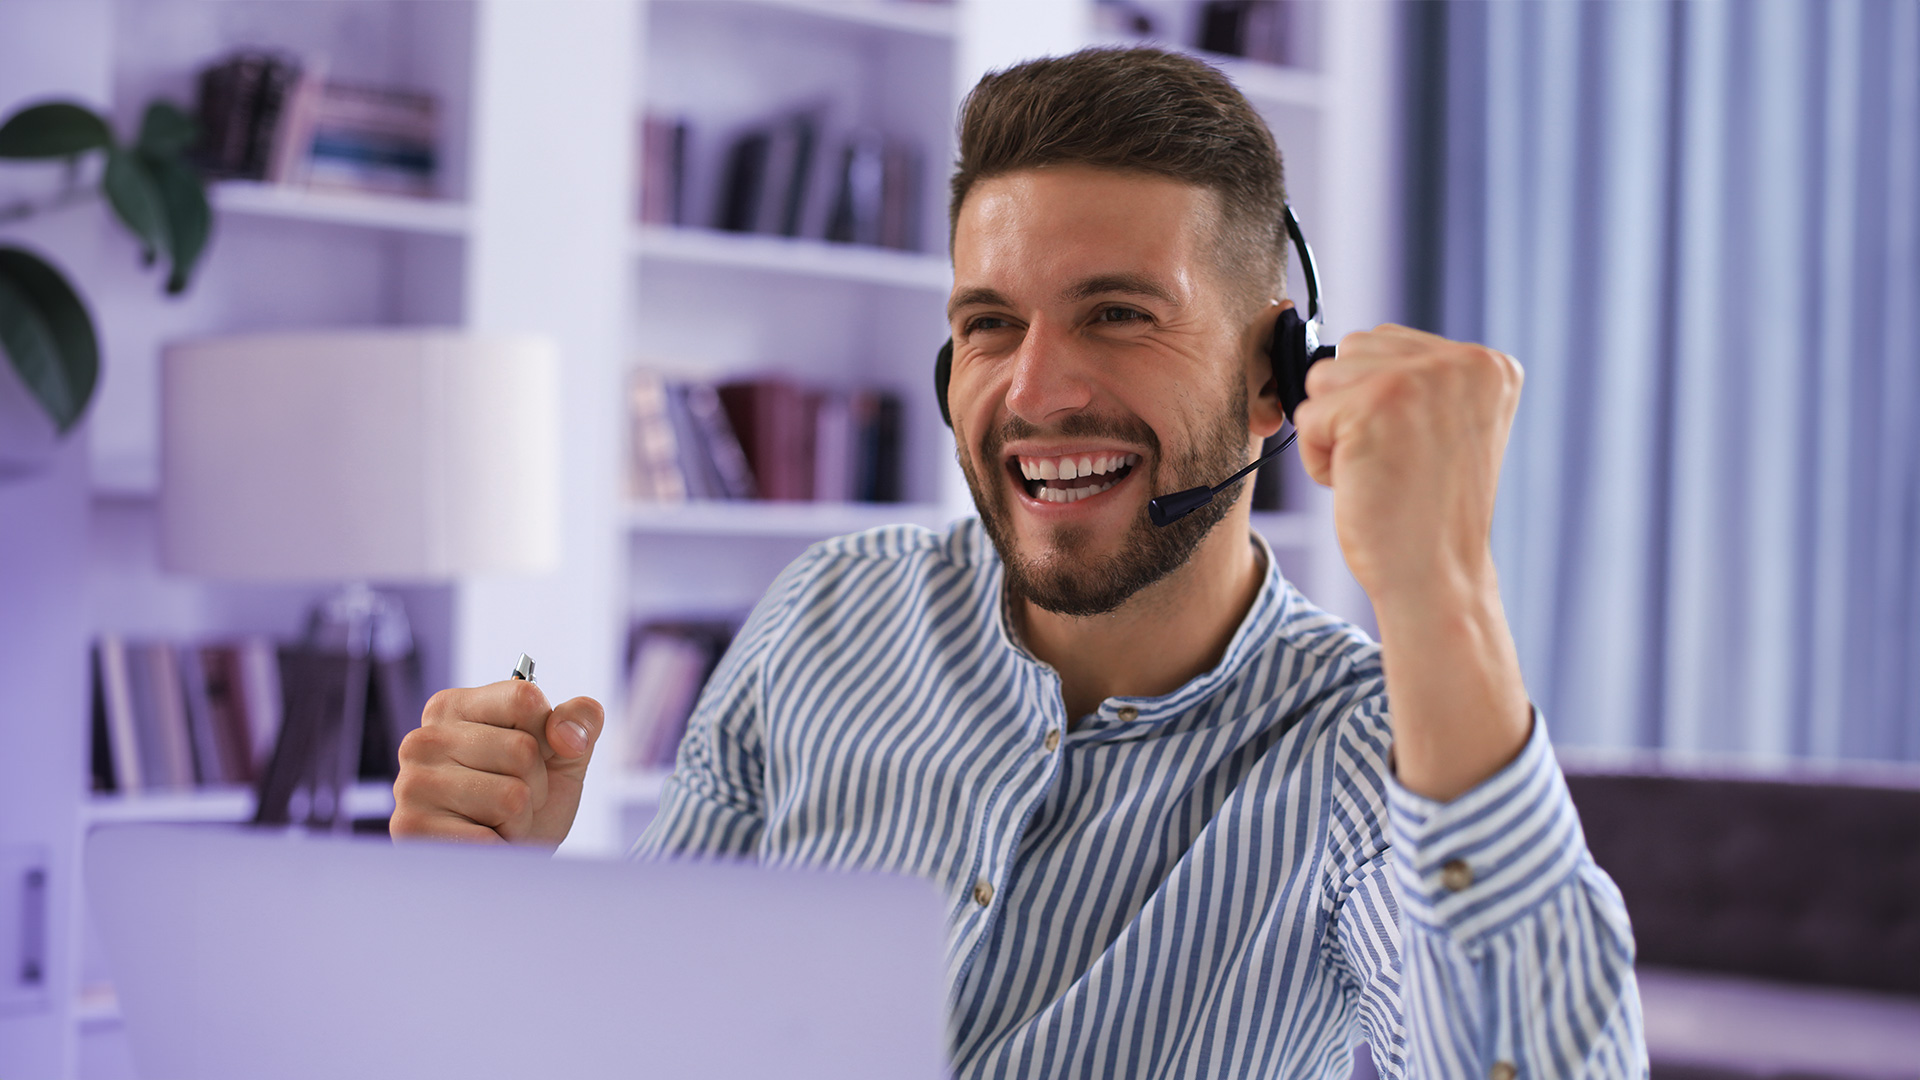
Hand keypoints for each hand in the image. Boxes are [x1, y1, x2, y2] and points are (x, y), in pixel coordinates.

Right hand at [390, 679, 604, 847]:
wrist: (505, 866)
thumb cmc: (530, 804)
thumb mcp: (565, 755)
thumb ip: (578, 721)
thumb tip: (567, 733)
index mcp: (455, 708)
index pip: (524, 698)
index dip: (549, 735)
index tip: (535, 756)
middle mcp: (423, 739)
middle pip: (522, 749)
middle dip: (535, 785)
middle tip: (512, 802)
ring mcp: (411, 784)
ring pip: (511, 796)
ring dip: (519, 820)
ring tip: (495, 823)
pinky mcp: (411, 829)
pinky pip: (490, 839)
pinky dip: (499, 850)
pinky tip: (481, 845)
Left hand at [1291, 323, 1521, 607]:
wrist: (1436, 579)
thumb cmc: (1428, 511)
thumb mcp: (1445, 424)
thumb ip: (1417, 378)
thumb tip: (1333, 349)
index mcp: (1490, 364)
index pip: (1387, 342)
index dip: (1378, 400)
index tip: (1416, 449)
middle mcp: (1463, 361)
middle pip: (1352, 350)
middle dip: (1353, 408)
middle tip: (1395, 462)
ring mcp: (1419, 379)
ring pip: (1323, 378)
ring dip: (1334, 431)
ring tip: (1379, 470)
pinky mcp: (1373, 406)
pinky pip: (1306, 417)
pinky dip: (1319, 460)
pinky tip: (1362, 485)